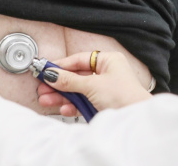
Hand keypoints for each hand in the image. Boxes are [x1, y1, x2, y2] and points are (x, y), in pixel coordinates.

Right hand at [37, 51, 152, 115]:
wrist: (135, 118)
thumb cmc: (123, 96)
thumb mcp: (92, 85)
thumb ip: (70, 81)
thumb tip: (52, 74)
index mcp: (109, 61)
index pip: (80, 60)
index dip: (62, 65)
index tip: (46, 69)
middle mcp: (107, 73)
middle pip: (77, 76)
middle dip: (59, 83)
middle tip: (43, 87)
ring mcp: (105, 89)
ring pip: (78, 90)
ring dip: (62, 96)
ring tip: (46, 100)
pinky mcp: (102, 104)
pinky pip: (83, 102)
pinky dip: (72, 106)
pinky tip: (63, 108)